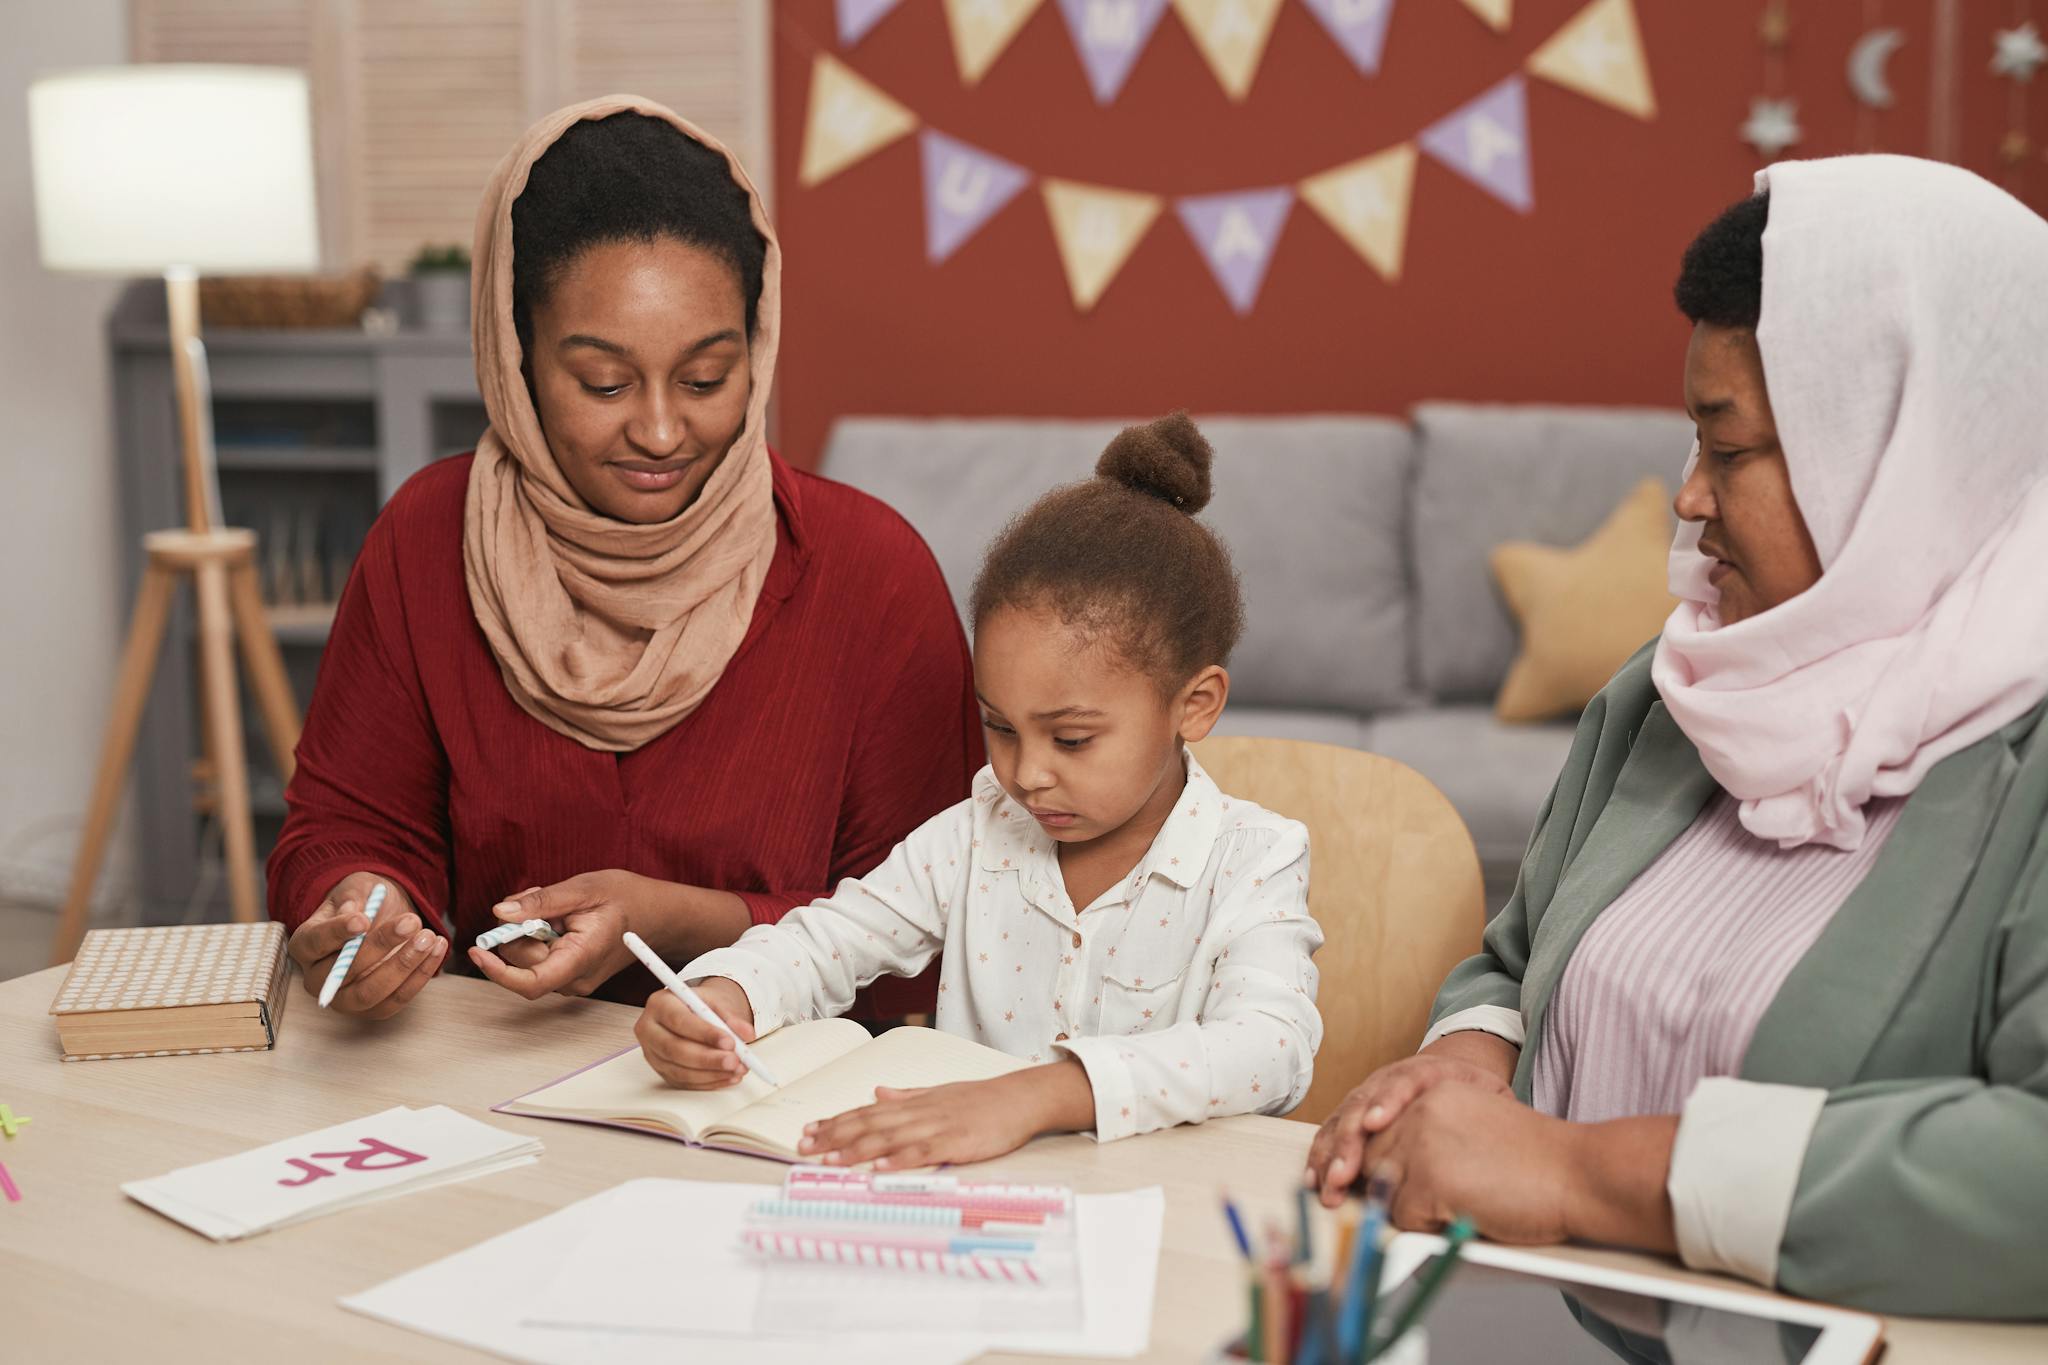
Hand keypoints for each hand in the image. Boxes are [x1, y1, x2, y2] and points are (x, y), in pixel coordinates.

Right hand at [287, 873, 444, 1018]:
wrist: (382, 918)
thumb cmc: (363, 903)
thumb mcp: (356, 888)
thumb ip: (353, 897)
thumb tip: (353, 912)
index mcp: (305, 945)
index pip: (315, 942)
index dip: (337, 932)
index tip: (363, 919)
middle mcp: (318, 979)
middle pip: (343, 973)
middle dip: (380, 947)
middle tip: (411, 922)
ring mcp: (344, 999)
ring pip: (371, 992)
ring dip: (404, 965)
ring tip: (429, 936)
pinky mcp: (373, 1009)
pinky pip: (398, 998)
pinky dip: (421, 975)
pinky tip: (438, 948)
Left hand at [467, 870, 650, 998]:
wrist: (658, 914)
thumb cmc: (628, 899)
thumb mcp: (583, 889)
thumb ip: (541, 902)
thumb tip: (501, 913)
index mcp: (581, 958)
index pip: (531, 982)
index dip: (498, 971)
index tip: (478, 951)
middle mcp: (576, 978)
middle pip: (523, 964)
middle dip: (516, 931)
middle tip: (533, 898)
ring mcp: (573, 978)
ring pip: (529, 960)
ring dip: (527, 931)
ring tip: (551, 905)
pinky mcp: (570, 973)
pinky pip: (539, 958)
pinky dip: (536, 935)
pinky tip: (554, 917)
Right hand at [636, 977, 758, 1088]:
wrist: (688, 1011)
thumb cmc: (698, 1005)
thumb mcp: (714, 1002)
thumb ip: (730, 1017)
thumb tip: (747, 1034)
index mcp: (659, 1004)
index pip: (679, 1021)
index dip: (705, 1034)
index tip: (730, 1041)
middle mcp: (649, 1029)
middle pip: (675, 1049)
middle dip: (708, 1058)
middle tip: (735, 1061)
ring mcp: (651, 1053)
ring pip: (679, 1070)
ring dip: (711, 1073)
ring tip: (736, 1069)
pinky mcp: (660, 1070)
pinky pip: (683, 1082)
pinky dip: (708, 1082)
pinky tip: (727, 1077)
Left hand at [797, 1062, 1092, 1169]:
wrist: (1019, 1098)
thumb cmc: (981, 1099)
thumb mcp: (939, 1093)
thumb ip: (906, 1096)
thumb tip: (877, 1093)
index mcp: (913, 1103)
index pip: (866, 1112)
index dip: (835, 1122)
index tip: (809, 1131)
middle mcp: (918, 1112)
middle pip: (868, 1124)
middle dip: (834, 1136)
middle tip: (804, 1147)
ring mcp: (935, 1127)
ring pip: (888, 1138)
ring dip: (855, 1149)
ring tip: (829, 1160)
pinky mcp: (954, 1143)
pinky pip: (921, 1152)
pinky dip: (897, 1160)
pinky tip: (878, 1168)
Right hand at [1306, 1031, 1517, 1206]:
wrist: (1456, 1070)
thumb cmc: (1479, 1095)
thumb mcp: (1494, 1097)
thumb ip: (1490, 1115)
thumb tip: (1488, 1150)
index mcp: (1426, 1072)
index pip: (1403, 1083)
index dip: (1387, 1103)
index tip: (1376, 1124)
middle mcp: (1388, 1080)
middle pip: (1362, 1105)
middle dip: (1350, 1141)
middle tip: (1344, 1173)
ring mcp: (1368, 1095)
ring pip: (1341, 1121)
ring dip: (1330, 1154)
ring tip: (1325, 1184)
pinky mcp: (1354, 1113)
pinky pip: (1332, 1132)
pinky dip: (1322, 1155)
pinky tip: (1314, 1178)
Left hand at [1360, 1084, 1577, 1243]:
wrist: (1579, 1174)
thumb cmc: (1537, 1163)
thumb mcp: (1472, 1130)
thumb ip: (1428, 1138)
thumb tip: (1380, 1174)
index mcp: (1433, 1093)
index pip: (1377, 1129)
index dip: (1376, 1161)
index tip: (1365, 1181)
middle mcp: (1420, 1111)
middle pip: (1370, 1159)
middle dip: (1386, 1188)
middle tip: (1423, 1204)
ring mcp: (1421, 1144)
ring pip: (1383, 1191)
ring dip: (1412, 1208)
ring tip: (1457, 1205)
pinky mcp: (1428, 1180)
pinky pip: (1403, 1218)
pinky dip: (1429, 1229)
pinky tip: (1465, 1215)